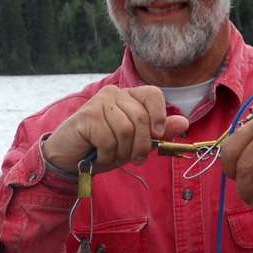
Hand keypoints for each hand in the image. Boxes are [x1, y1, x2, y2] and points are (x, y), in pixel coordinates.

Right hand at [42, 85, 188, 172]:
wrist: (68, 158)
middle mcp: (114, 94)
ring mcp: (99, 103)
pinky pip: (109, 138)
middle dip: (141, 145)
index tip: (158, 135)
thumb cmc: (102, 149)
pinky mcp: (87, 116)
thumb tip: (184, 123)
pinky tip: (99, 155)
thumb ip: (158, 133)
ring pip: (126, 129)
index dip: (160, 115)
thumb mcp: (135, 143)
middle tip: (135, 158)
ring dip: (123, 151)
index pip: (153, 94)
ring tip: (113, 156)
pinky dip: (107, 154)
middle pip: (141, 117)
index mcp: (128, 96)